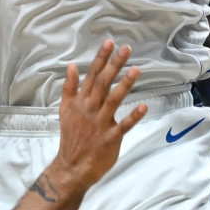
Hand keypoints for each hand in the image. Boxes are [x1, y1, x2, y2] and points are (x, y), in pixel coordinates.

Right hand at [51, 40, 146, 190]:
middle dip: (114, 65)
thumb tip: (72, 66)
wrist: (72, 166)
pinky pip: (123, 126)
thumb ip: (69, 88)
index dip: (101, 58)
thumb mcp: (65, 109)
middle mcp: (90, 109)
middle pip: (103, 83)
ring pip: (113, 100)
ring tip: (136, 70)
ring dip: (124, 85)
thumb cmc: (71, 136)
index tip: (110, 42)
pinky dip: (133, 116)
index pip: (91, 75)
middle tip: (126, 49)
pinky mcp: (110, 138)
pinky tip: (144, 106)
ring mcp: (100, 123)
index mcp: (80, 101)